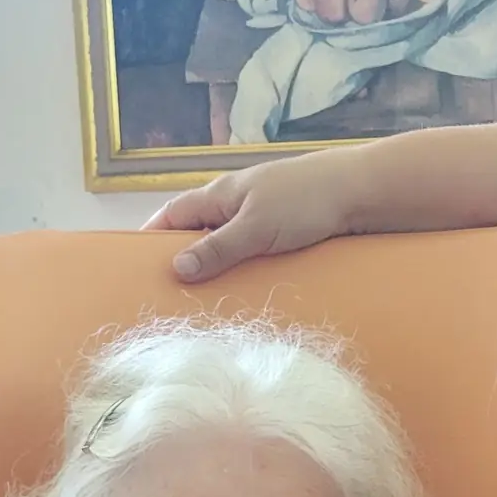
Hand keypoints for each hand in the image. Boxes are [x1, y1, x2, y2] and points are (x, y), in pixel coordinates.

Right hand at [143, 152, 358, 281]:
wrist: (359, 192)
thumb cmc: (305, 200)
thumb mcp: (255, 229)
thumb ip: (217, 248)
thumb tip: (177, 269)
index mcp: (219, 195)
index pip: (172, 216)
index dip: (152, 239)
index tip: (137, 269)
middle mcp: (234, 204)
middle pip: (196, 233)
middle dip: (182, 261)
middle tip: (170, 297)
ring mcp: (257, 216)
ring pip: (224, 245)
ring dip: (214, 270)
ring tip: (203, 304)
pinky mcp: (281, 231)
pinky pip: (249, 253)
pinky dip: (240, 271)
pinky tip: (242, 293)